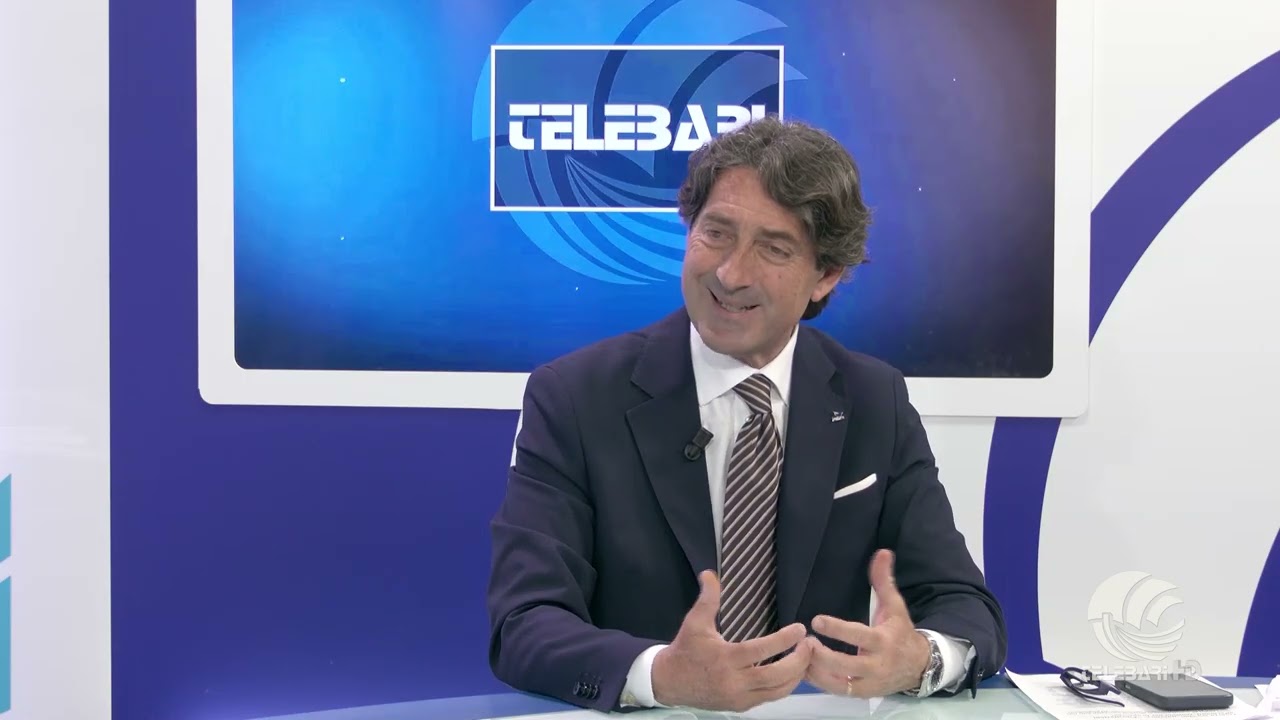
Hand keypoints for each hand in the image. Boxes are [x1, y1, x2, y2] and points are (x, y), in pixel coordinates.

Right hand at [652, 570, 811, 711]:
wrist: (668, 682)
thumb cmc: (685, 649)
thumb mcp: (694, 622)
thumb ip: (707, 598)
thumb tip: (710, 573)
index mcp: (725, 658)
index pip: (763, 649)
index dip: (785, 639)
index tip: (800, 629)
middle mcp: (734, 681)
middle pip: (777, 675)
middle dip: (799, 661)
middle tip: (810, 645)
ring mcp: (739, 697)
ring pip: (778, 691)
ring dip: (797, 676)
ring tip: (806, 659)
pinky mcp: (740, 706)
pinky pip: (769, 698)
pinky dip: (784, 686)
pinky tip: (791, 673)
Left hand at [805, 550, 930, 697]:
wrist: (920, 666)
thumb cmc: (900, 632)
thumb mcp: (895, 606)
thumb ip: (884, 581)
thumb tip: (883, 552)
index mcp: (882, 641)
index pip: (858, 636)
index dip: (837, 629)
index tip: (816, 620)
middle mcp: (876, 666)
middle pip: (844, 665)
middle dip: (821, 656)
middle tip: (805, 642)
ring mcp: (868, 683)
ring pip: (838, 683)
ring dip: (816, 671)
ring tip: (800, 655)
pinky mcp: (861, 694)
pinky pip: (837, 691)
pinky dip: (820, 682)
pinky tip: (805, 669)